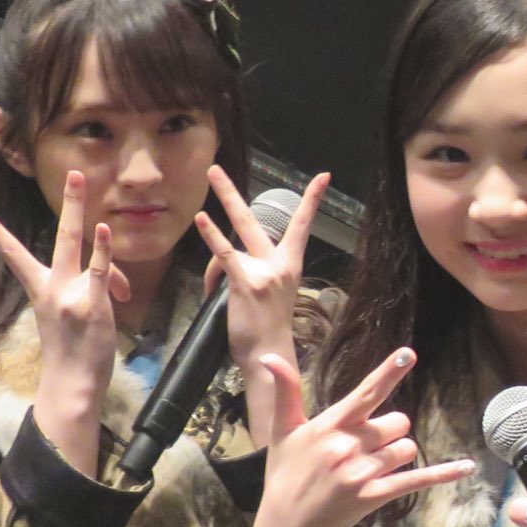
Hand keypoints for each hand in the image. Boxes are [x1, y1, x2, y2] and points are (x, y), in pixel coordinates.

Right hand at [0, 170, 129, 470]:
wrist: (71, 383)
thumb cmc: (73, 352)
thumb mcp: (72, 316)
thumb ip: (90, 291)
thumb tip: (120, 284)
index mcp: (41, 288)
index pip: (14, 254)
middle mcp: (52, 286)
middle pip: (60, 236)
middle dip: (68, 203)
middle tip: (75, 173)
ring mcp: (69, 292)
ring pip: (77, 246)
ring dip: (82, 217)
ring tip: (86, 195)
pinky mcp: (90, 302)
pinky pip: (99, 270)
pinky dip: (102, 249)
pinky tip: (103, 229)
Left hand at [194, 167, 329, 446]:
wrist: (269, 357)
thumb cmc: (265, 329)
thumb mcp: (265, 294)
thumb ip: (245, 271)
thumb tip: (219, 264)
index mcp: (289, 266)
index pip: (302, 226)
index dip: (312, 200)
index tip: (323, 177)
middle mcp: (279, 264)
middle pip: (255, 220)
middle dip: (233, 192)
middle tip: (216, 168)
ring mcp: (263, 272)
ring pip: (235, 236)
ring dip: (217, 212)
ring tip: (208, 180)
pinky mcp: (245, 282)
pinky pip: (226, 255)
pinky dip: (213, 236)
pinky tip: (202, 219)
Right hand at [250, 347, 470, 526]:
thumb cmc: (286, 476)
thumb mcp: (283, 433)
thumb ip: (286, 392)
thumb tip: (269, 356)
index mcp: (330, 425)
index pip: (365, 392)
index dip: (388, 372)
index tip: (409, 354)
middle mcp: (348, 446)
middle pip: (399, 422)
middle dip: (390, 432)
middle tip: (364, 449)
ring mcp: (362, 472)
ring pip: (407, 449)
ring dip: (397, 456)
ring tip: (367, 470)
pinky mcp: (375, 496)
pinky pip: (418, 479)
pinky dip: (444, 473)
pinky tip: (468, 467)